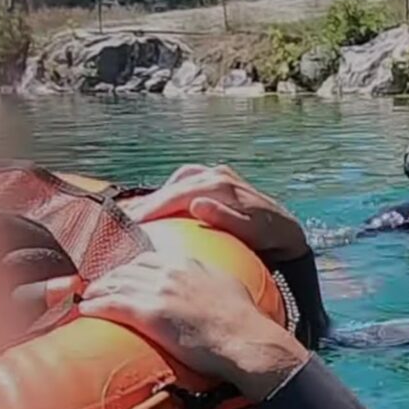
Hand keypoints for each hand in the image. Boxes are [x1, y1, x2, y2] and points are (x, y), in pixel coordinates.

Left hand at [78, 252, 309, 400]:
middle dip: (110, 276)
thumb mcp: (227, 286)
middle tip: (98, 287)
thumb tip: (206, 283)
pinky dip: (95, 306)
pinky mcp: (149, 314)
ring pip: (115, 283)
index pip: (149, 258)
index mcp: (189, 264)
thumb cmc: (243, 320)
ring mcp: (159, 291)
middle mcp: (171, 272)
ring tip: (89, 298)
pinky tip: (85, 310)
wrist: (245, 338)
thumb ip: (208, 279)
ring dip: (97, 290)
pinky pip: (112, 305)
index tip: (124, 276)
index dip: (131, 268)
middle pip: (128, 268)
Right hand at [122, 164, 309, 263]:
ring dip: (158, 196)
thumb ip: (225, 217)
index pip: (177, 196)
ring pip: (178, 181)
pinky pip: (187, 181)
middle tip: (122, 222)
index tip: (131, 224)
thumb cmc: (268, 235)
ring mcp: (217, 173)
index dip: (152, 209)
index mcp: (221, 186)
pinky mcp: (218, 178)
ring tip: (138, 215)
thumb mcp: (251, 230)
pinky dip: (171, 191)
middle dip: (147, 203)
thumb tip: (197, 204)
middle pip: (173, 186)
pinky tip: (160, 208)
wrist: (286, 230)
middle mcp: (217, 174)